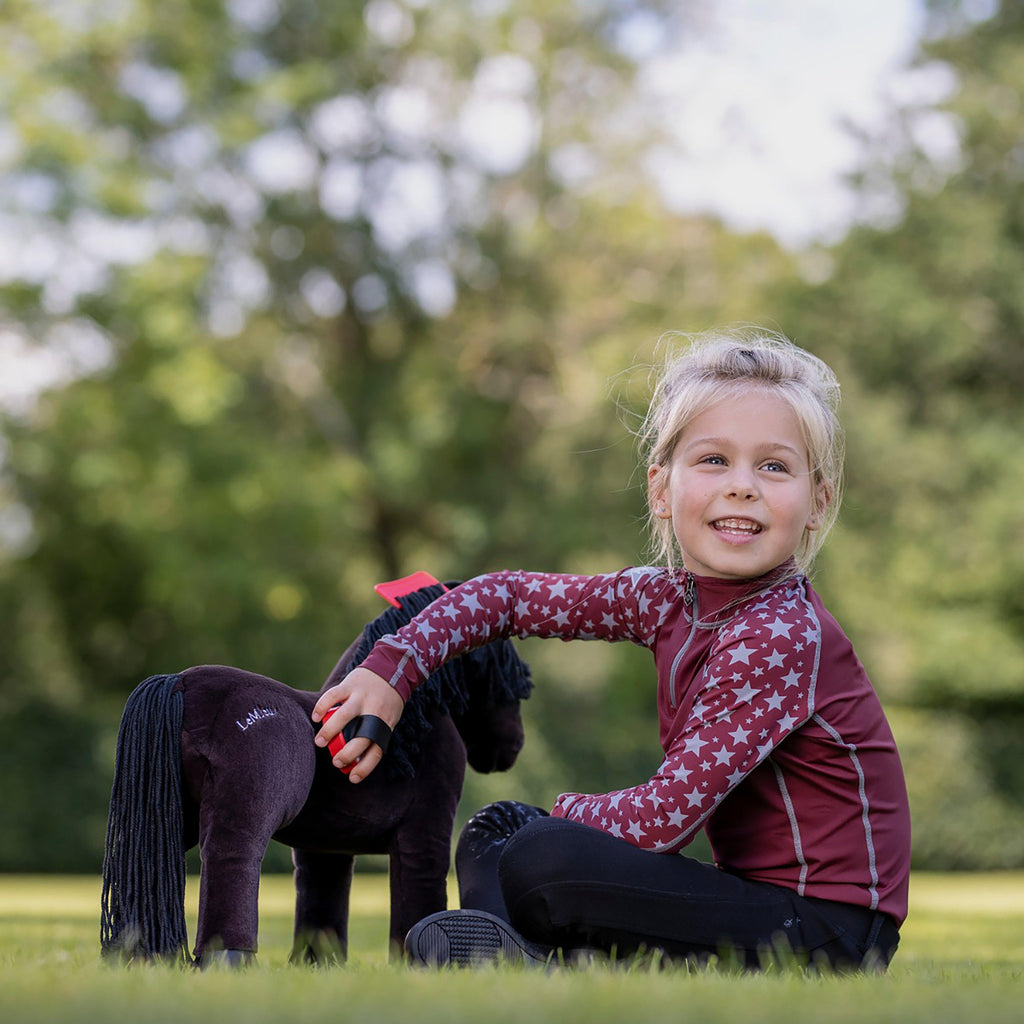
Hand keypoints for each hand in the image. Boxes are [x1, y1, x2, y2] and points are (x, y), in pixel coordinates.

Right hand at [312, 666, 404, 782]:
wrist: (392, 667)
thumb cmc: (387, 701)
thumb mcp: (388, 718)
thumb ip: (375, 735)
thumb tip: (357, 761)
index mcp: (385, 723)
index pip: (377, 750)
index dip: (365, 768)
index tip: (352, 778)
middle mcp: (375, 711)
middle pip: (361, 737)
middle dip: (347, 754)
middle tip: (336, 761)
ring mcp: (362, 697)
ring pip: (344, 716)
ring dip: (330, 731)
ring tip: (319, 742)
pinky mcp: (350, 684)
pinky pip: (333, 695)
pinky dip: (322, 707)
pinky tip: (316, 717)